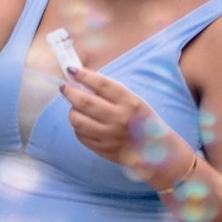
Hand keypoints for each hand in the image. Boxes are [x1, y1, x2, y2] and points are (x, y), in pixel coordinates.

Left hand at [58, 59, 175, 177]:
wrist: (156, 150)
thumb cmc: (142, 121)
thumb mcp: (134, 101)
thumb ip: (110, 92)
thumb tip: (81, 80)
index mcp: (129, 102)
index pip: (101, 84)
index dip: (83, 75)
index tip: (71, 70)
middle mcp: (119, 119)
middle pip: (84, 102)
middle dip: (70, 92)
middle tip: (64, 88)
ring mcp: (110, 136)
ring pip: (77, 120)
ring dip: (72, 111)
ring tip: (75, 108)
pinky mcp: (103, 149)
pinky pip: (80, 135)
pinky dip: (78, 127)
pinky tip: (83, 123)